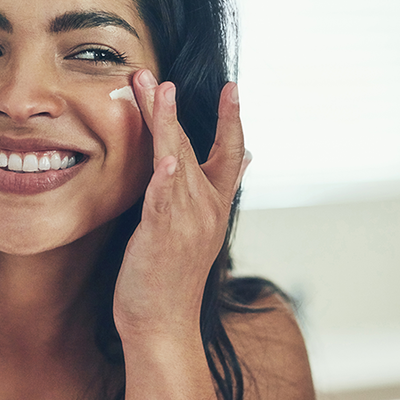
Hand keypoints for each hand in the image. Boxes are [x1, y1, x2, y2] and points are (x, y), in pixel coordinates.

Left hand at [112, 69, 245, 339]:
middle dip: (171, 107)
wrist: (162, 324)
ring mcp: (187, 221)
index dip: (232, 119)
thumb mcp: (196, 228)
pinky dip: (166, 176)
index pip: (230, 153)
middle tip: (156, 75)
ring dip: (164, 123)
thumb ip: (214, 189)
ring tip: (155, 90)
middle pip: (192, 146)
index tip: (233, 87)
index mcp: (214, 204)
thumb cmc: (170, 276)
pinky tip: (165, 156)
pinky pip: (165, 199)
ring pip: (177, 160)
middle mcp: (206, 208)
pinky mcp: (164, 235)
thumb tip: (244, 157)